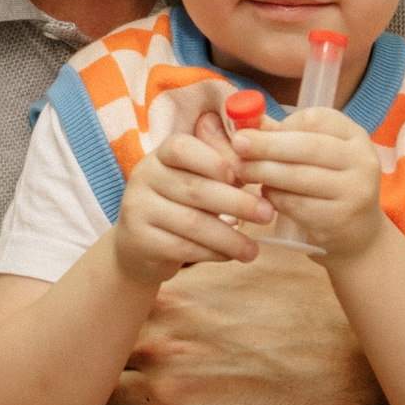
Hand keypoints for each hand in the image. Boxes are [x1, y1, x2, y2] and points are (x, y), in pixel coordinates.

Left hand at [61, 250, 383, 404]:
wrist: (338, 363)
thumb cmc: (302, 308)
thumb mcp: (252, 267)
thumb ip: (209, 259)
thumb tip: (193, 236)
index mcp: (172, 300)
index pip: (111, 305)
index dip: (92, 313)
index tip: (73, 318)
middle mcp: (160, 342)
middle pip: (97, 349)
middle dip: (76, 356)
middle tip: (44, 363)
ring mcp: (168, 388)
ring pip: (102, 394)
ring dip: (76, 401)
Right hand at [112, 130, 273, 288]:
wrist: (137, 245)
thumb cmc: (178, 205)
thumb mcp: (193, 179)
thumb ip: (219, 167)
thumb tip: (256, 164)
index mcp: (160, 156)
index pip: (182, 148)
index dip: (214, 160)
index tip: (242, 177)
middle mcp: (144, 178)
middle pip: (195, 189)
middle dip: (237, 203)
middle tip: (267, 213)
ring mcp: (137, 209)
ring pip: (192, 223)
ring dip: (229, 237)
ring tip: (253, 249)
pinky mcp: (140, 241)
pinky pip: (183, 248)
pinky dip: (212, 253)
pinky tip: (230, 256)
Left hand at [231, 105, 384, 266]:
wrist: (357, 233)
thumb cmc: (328, 184)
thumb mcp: (316, 156)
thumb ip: (283, 136)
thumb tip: (242, 117)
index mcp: (355, 136)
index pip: (316, 119)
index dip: (282, 124)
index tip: (255, 129)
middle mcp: (362, 160)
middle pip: (308, 146)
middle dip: (267, 145)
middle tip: (237, 145)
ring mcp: (354, 191)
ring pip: (299, 176)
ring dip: (264, 172)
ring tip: (242, 170)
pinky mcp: (340, 218)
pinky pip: (297, 204)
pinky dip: (274, 197)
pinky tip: (264, 194)